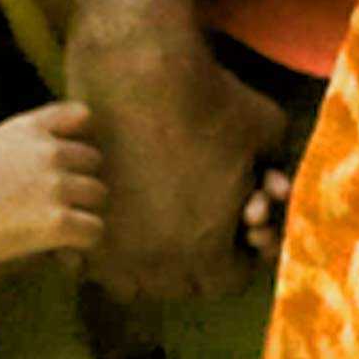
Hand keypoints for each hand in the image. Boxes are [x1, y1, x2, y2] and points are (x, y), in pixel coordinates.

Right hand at [0, 100, 110, 276]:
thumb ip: (24, 144)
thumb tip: (53, 156)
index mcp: (29, 127)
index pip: (81, 115)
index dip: (81, 137)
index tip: (72, 158)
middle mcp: (49, 150)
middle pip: (94, 160)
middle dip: (81, 180)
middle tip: (63, 202)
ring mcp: (56, 185)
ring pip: (98, 194)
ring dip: (84, 210)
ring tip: (64, 227)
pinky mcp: (59, 221)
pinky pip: (94, 229)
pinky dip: (84, 240)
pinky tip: (67, 247)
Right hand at [68, 23, 291, 313]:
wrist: (137, 71)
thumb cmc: (209, 101)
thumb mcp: (266, 131)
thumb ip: (276, 167)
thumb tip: (278, 187)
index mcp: (206, 248)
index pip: (226, 282)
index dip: (237, 259)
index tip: (236, 237)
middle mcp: (157, 260)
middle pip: (181, 286)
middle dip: (197, 264)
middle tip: (200, 232)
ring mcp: (112, 245)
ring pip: (132, 282)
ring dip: (148, 267)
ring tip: (157, 232)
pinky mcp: (80, 217)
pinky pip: (91, 262)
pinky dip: (105, 252)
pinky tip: (118, 220)